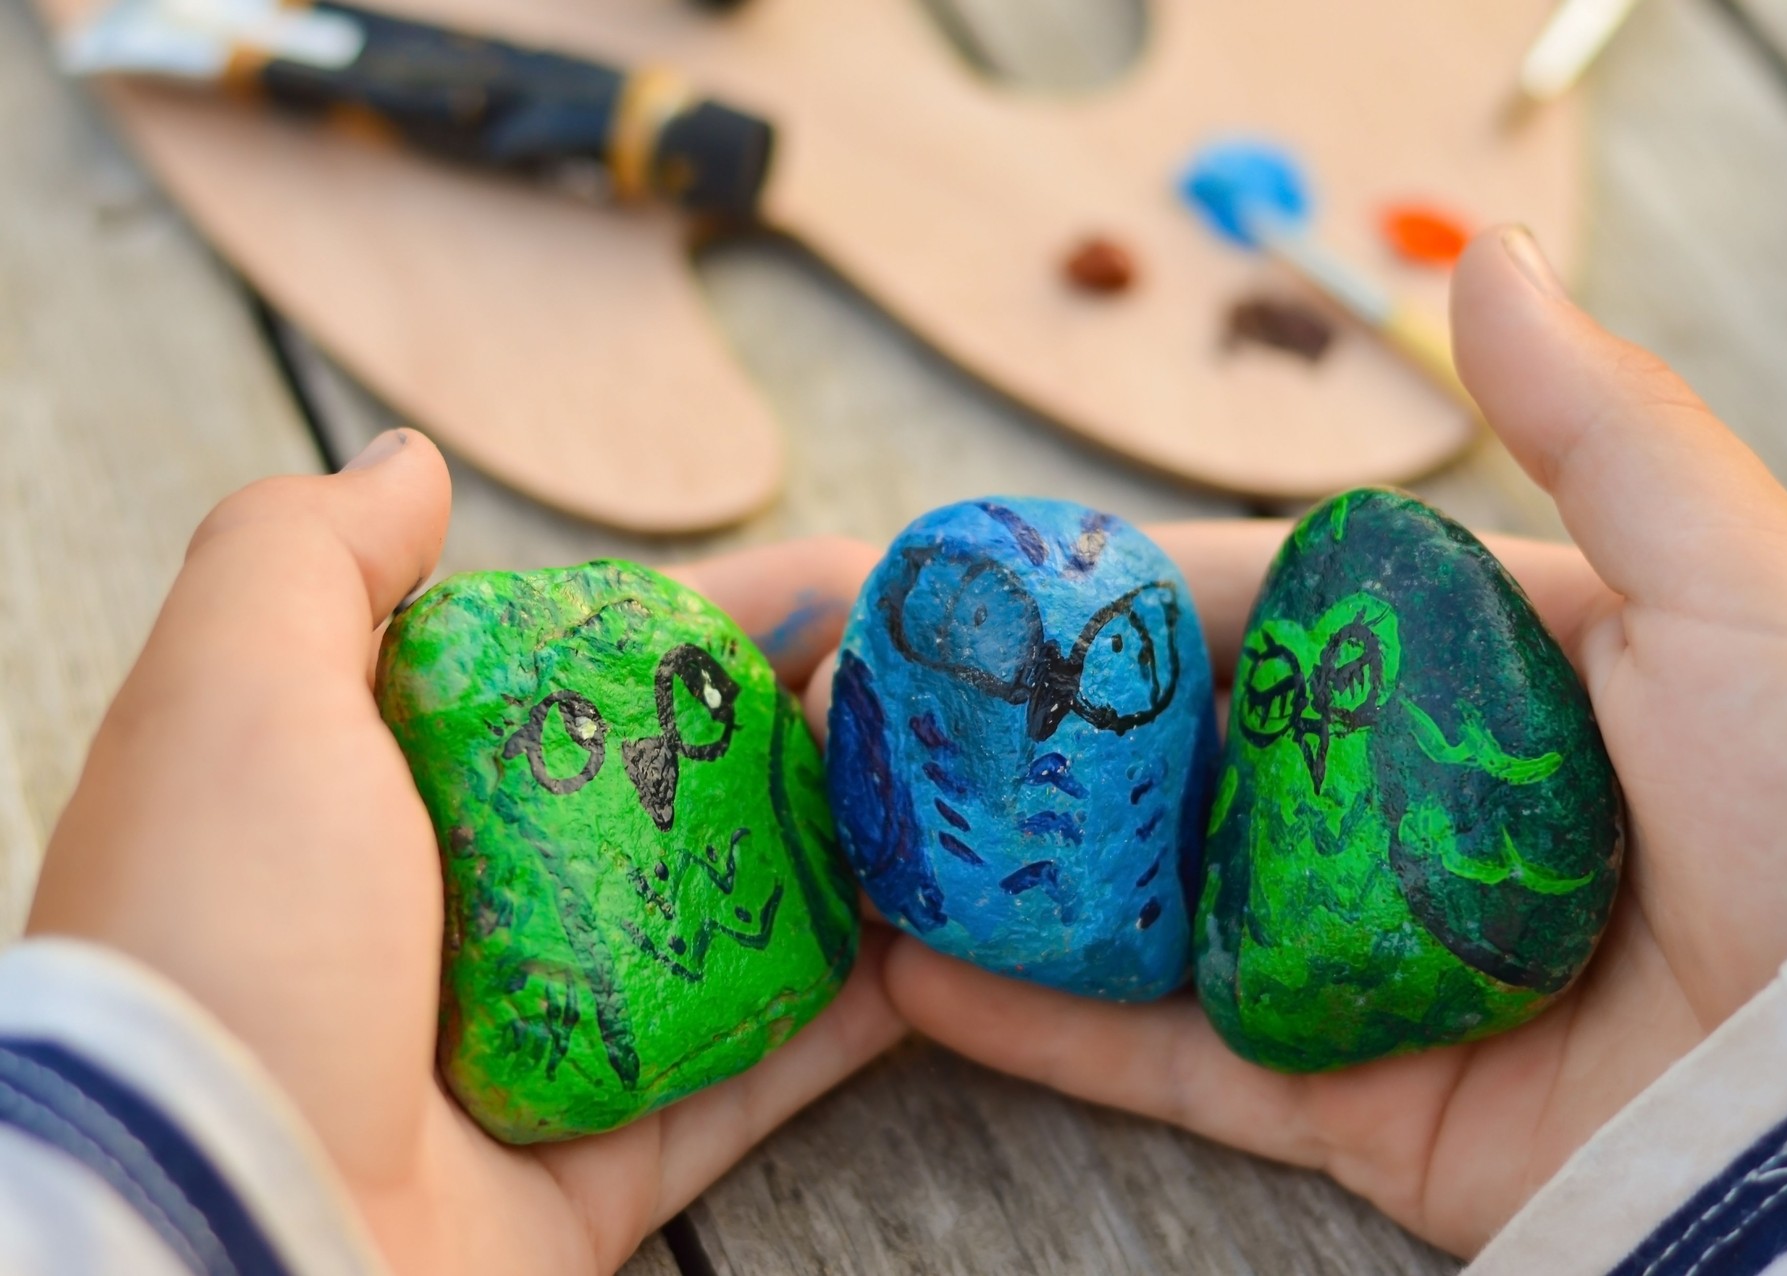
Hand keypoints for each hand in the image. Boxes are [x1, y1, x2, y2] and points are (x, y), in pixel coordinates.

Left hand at [26, 432, 903, 1275]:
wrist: (213, 1233)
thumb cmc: (221, 939)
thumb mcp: (237, 695)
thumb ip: (311, 556)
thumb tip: (408, 464)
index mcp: (386, 791)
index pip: (595, 668)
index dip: (730, 611)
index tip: (851, 571)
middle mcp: (469, 910)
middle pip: (686, 791)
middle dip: (816, 726)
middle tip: (945, 685)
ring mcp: (543, 1043)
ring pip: (737, 928)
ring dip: (854, 859)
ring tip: (970, 796)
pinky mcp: (602, 1165)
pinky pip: (753, 1076)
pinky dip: (846, 1016)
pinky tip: (936, 944)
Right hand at [854, 228, 1786, 1256]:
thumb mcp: (1732, 587)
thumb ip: (1597, 430)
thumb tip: (1478, 260)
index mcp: (1492, 685)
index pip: (1273, 621)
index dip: (1128, 600)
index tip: (998, 582)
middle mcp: (1415, 822)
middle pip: (1192, 767)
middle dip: (1041, 738)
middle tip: (893, 711)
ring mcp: (1373, 966)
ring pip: (1157, 912)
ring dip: (1014, 876)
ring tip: (870, 834)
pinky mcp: (1360, 1107)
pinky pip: (1176, 1059)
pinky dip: (1046, 1025)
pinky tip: (919, 974)